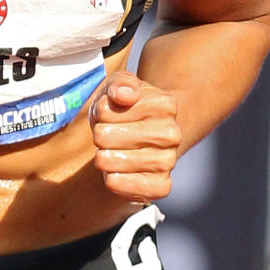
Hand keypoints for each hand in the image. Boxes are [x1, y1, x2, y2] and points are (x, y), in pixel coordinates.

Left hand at [88, 70, 181, 201]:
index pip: (105, 110)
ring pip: (109, 161)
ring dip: (101, 157)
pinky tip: (116, 171)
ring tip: (112, 151)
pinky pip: (120, 185)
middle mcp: (172, 134)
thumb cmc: (125, 109)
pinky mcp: (160, 186)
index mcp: (165, 104)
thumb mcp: (119, 86)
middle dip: (98, 135)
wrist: (142, 137)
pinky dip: (110, 179)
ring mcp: (168, 162)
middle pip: (104, 137)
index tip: (109, 113)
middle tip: (108, 135)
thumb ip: (120, 83)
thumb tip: (124, 94)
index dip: (99, 113)